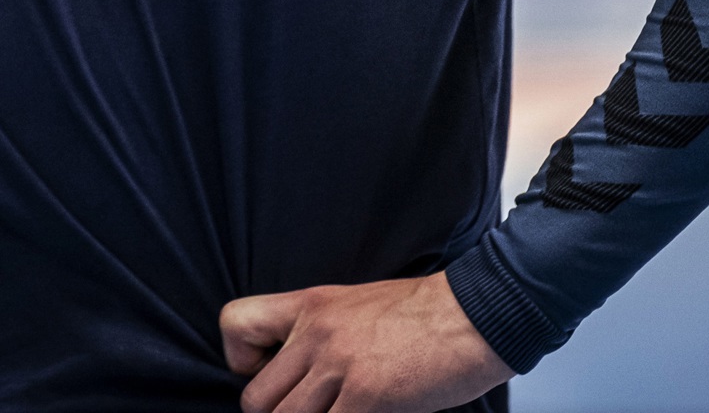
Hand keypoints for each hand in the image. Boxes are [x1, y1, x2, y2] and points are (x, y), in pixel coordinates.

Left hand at [221, 273, 512, 412]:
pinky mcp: (367, 395)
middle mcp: (314, 333)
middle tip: (310, 412)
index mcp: (308, 306)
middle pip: (256, 399)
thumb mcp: (356, 308)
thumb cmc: (425, 316)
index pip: (234, 325)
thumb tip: (301, 376)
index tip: (268, 377)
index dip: (242, 364)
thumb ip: (322, 335)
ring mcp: (338, 365)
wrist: (475, 314)